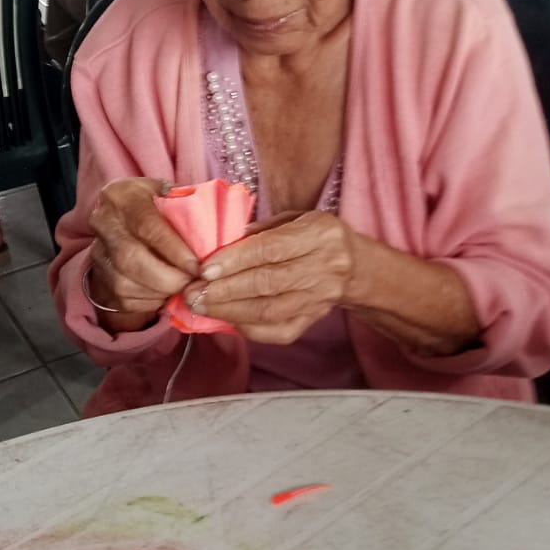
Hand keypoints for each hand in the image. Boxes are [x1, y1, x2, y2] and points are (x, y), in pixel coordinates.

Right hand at [88, 177, 198, 324]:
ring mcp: (98, 252)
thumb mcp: (170, 196)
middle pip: (131, 257)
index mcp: (122, 194)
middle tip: (194, 283)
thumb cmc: (158, 208)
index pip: (146, 224)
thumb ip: (189, 206)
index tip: (198, 266)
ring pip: (126, 283)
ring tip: (185, 290)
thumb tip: (222, 226)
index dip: (173, 248)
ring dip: (161, 291)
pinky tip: (168, 295)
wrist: (126, 226)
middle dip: (168, 276)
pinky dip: (152, 301)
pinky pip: (126, 299)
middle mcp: (103, 221)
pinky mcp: (100, 279)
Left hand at [182, 211, 355, 343]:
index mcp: (319, 234)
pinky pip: (278, 331)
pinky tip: (226, 320)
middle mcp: (324, 268)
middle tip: (193, 292)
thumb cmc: (316, 238)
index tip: (205, 268)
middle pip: (268, 283)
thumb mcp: (297, 218)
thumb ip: (262, 230)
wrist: (356, 268)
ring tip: (200, 306)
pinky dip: (249, 328)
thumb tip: (222, 244)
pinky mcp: (313, 320)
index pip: (271, 249)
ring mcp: (320, 298)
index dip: (235, 260)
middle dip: (225, 289)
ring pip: (270, 310)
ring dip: (229, 311)